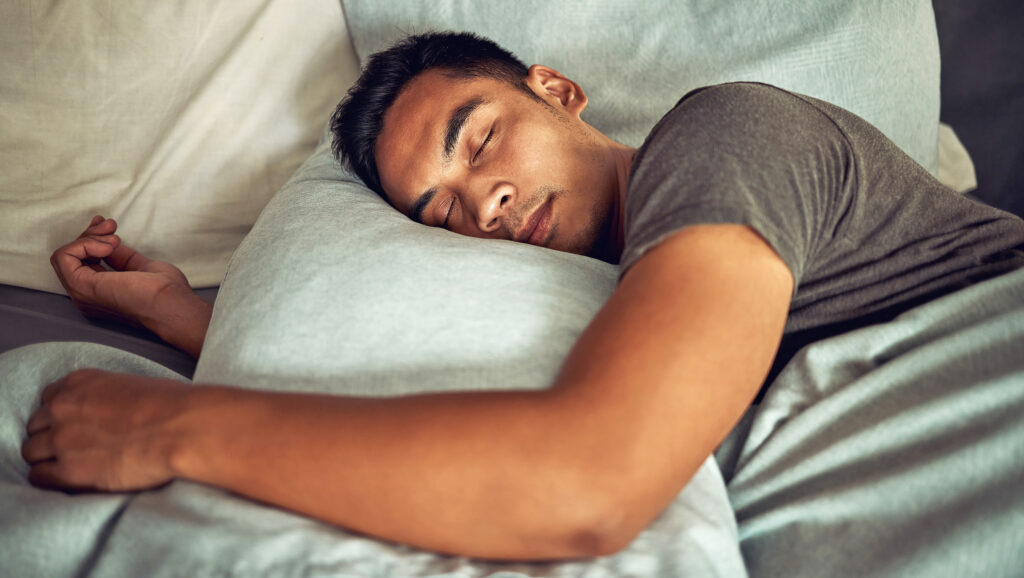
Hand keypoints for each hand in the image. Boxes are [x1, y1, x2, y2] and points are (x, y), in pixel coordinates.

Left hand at [21, 368, 191, 491]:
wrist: (183, 428)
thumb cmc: (173, 405)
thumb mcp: (135, 384)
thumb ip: (110, 395)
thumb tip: (113, 412)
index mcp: (81, 383)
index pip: (49, 398)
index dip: (60, 414)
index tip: (71, 424)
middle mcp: (64, 408)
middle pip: (36, 425)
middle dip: (50, 435)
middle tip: (72, 447)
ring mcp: (63, 440)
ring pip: (31, 451)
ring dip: (47, 458)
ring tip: (69, 465)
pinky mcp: (69, 471)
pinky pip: (39, 477)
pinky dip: (48, 479)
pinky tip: (65, 479)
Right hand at [51, 216, 212, 357]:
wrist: (171, 304)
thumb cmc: (165, 292)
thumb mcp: (140, 267)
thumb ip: (121, 257)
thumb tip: (110, 243)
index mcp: (100, 294)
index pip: (83, 262)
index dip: (92, 240)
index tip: (111, 227)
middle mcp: (87, 296)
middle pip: (73, 257)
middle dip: (90, 234)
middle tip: (112, 226)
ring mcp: (82, 294)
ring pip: (65, 255)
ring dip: (88, 238)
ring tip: (114, 238)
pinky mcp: (81, 288)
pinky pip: (63, 257)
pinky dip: (83, 245)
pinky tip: (107, 246)